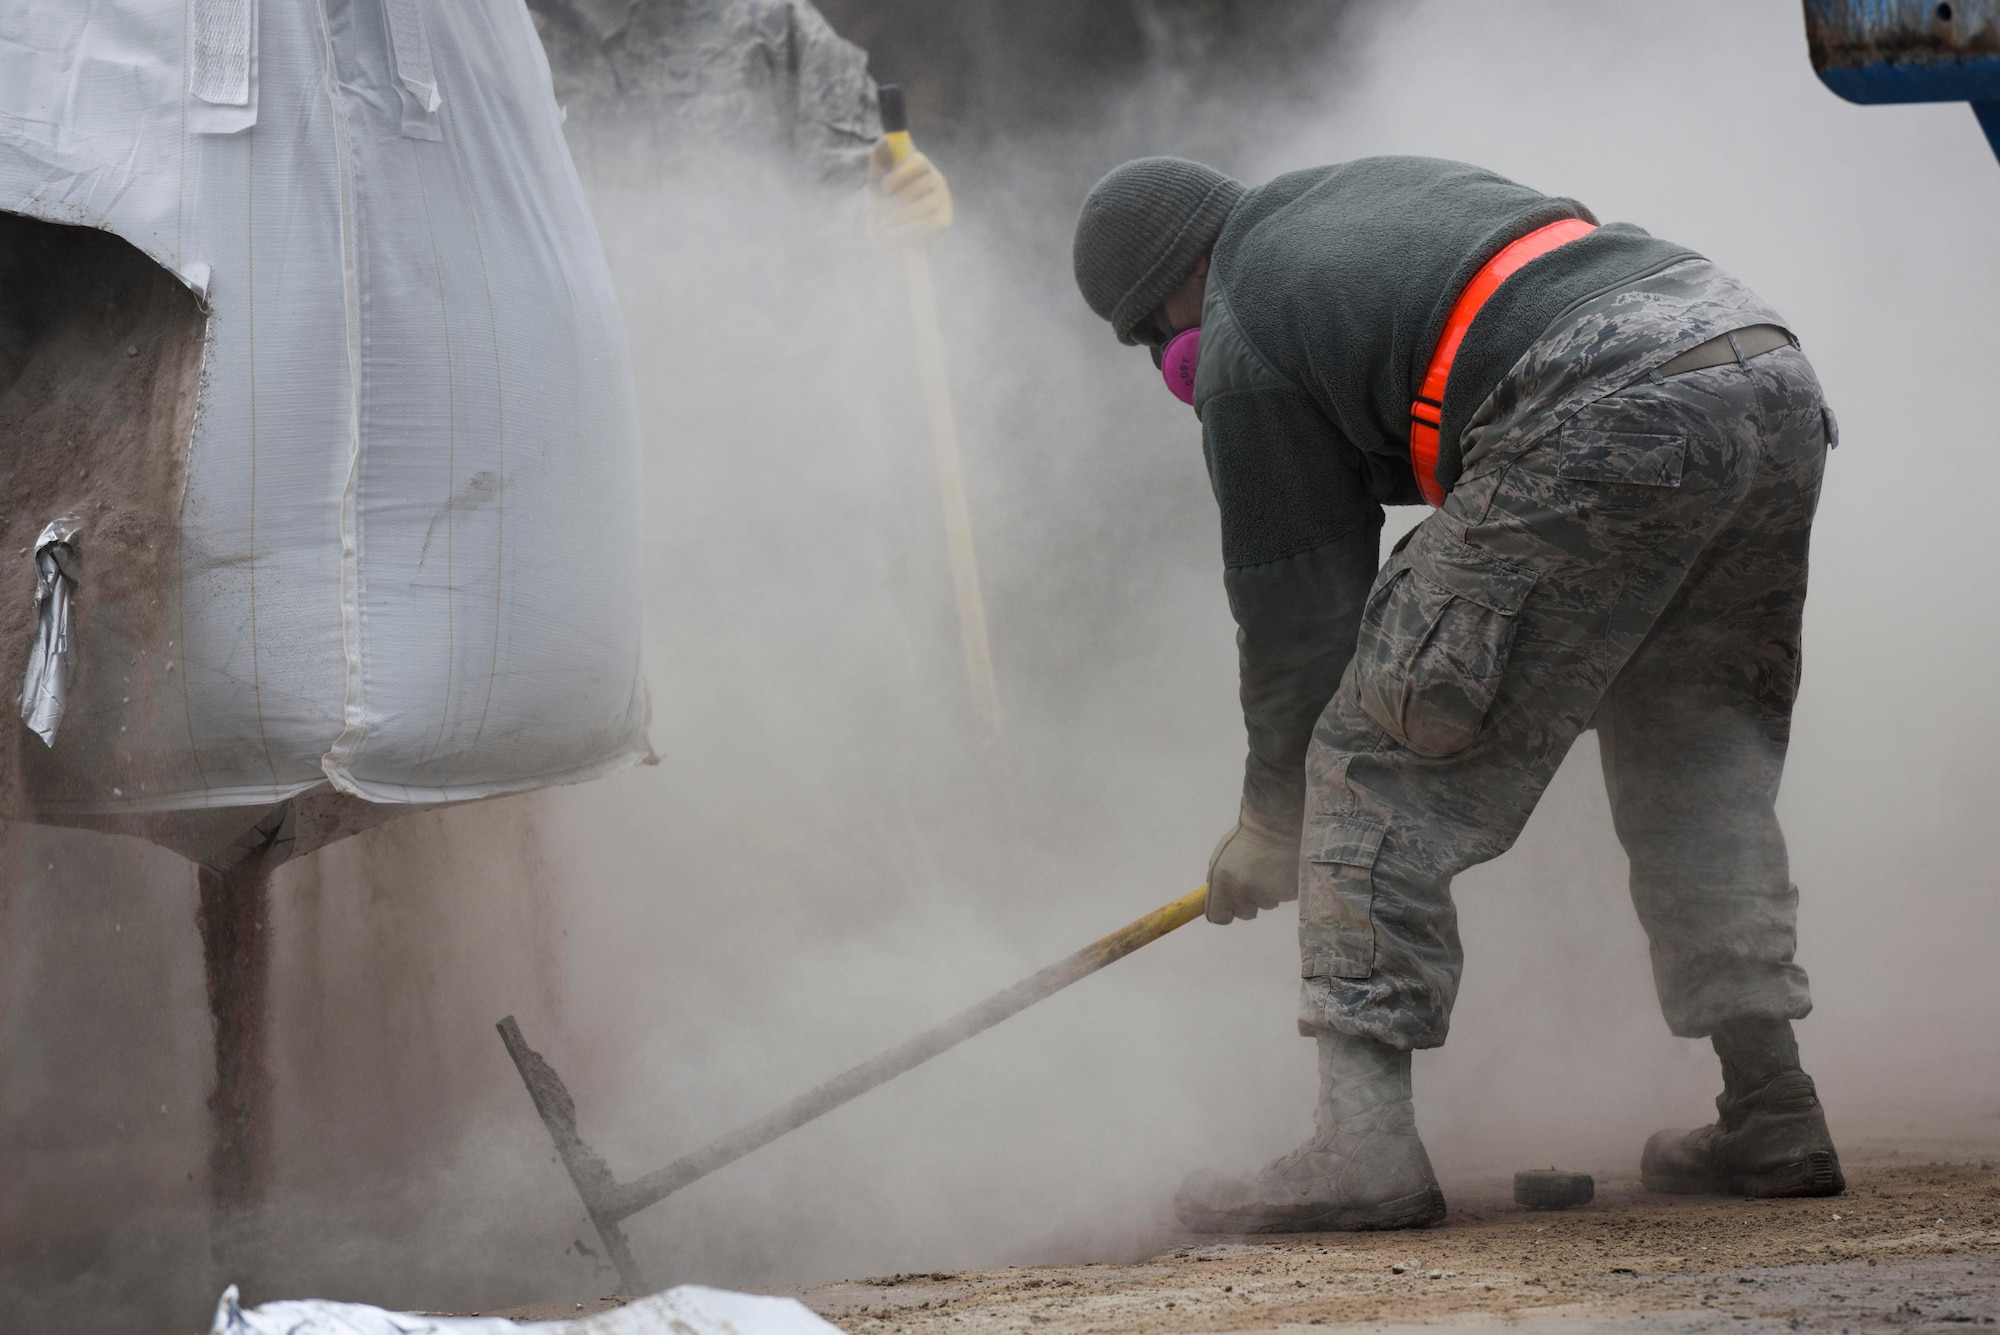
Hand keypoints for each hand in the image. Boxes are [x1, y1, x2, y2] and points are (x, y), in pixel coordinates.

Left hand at [867, 141, 953, 242]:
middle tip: (878, 212)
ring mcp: (943, 200)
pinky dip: (907, 230)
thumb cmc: (888, 201)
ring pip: (924, 205)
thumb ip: (879, 160)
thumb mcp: (878, 180)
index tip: (884, 188)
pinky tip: (891, 235)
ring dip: (900, 216)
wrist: (896, 232)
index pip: (918, 161)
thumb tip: (884, 141)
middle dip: (897, 200)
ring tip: (883, 225)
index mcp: (921, 166)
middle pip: (921, 185)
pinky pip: (928, 223)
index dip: (900, 174)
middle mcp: (936, 180)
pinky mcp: (944, 220)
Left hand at [1204, 810, 1299, 924]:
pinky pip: (1284, 897)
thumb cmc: (1247, 836)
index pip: (1218, 916)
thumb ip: (1219, 881)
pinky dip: (1284, 887)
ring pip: (1266, 905)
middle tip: (1255, 878)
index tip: (1231, 906)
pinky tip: (1282, 868)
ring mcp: (1266, 891)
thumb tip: (1220, 901)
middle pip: (1244, 914)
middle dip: (1250, 901)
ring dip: (1268, 892)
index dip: (1226, 912)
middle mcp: (1242, 888)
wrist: (1277, 820)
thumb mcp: (1222, 857)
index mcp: (1222, 879)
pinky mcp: (1288, 890)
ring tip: (1270, 868)